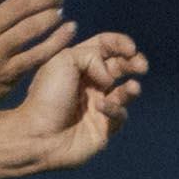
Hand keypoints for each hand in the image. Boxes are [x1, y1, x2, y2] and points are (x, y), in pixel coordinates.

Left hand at [14, 31, 146, 169]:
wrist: (37, 134)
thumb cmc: (46, 96)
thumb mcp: (63, 60)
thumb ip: (92, 55)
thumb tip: (110, 76)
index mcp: (78, 65)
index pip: (105, 46)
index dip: (121, 43)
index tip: (130, 48)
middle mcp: (90, 83)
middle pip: (120, 66)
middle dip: (134, 63)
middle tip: (141, 66)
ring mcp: (98, 106)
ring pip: (126, 91)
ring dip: (132, 88)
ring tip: (132, 88)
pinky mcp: (104, 128)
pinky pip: (120, 115)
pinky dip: (114, 109)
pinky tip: (101, 108)